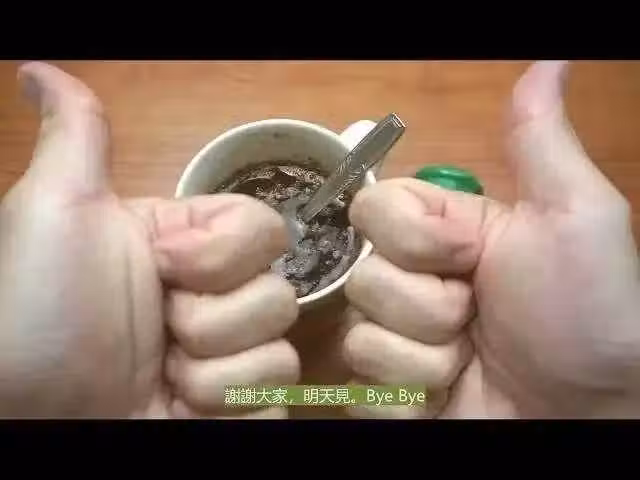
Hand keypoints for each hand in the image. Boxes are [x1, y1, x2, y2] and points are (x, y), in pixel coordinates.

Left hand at [0, 62, 299, 417]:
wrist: (34, 422)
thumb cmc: (38, 315)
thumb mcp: (52, 213)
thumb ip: (76, 138)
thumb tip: (41, 71)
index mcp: (190, 244)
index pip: (265, 228)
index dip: (222, 254)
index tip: (163, 268)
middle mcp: (217, 296)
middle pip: (279, 293)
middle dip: (210, 321)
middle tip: (157, 333)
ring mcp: (232, 355)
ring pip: (280, 351)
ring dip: (212, 372)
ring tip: (162, 378)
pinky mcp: (241, 407)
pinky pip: (276, 398)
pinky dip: (228, 407)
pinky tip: (182, 408)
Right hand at [341, 61, 639, 418]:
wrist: (587, 415)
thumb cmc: (586, 315)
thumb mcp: (575, 218)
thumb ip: (542, 144)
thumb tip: (548, 62)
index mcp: (439, 230)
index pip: (372, 208)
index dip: (414, 238)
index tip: (467, 258)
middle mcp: (407, 279)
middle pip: (363, 277)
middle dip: (429, 308)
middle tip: (478, 320)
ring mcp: (392, 338)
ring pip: (359, 336)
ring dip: (425, 358)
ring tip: (469, 364)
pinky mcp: (383, 392)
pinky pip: (360, 388)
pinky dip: (410, 398)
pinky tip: (446, 397)